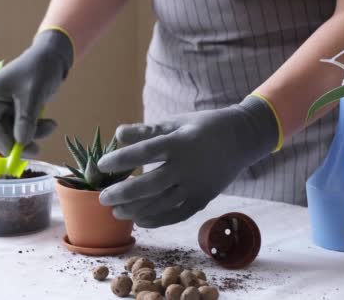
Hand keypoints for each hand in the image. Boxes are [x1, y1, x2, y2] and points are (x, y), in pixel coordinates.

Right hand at [0, 30, 72, 155]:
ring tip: (52, 126)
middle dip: (20, 140)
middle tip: (37, 150)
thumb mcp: (34, 93)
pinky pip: (26, 126)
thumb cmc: (41, 68)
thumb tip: (21, 142)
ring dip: (34, 133)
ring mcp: (9, 106)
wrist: (54, 57)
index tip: (16, 153)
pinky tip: (51, 123)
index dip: (2, 140)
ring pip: (16, 130)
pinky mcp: (21, 109)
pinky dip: (38, 127)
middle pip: (3, 130)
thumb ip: (26, 118)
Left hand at [98, 96, 278, 227]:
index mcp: (179, 143)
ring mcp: (196, 186)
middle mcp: (187, 167)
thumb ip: (146, 131)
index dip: (121, 159)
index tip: (102, 165)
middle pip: (151, 184)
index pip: (144, 152)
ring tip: (116, 211)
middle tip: (103, 198)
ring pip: (162, 204)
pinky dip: (157, 220)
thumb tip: (118, 133)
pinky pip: (177, 215)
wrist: (241, 139)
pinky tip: (139, 220)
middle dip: (124, 193)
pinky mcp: (202, 200)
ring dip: (137, 210)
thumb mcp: (175, 123)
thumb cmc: (202, 127)